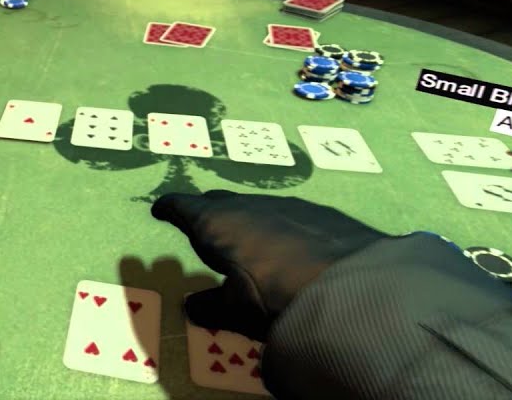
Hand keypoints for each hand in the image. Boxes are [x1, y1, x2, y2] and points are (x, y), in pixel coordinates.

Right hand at [151, 190, 387, 341]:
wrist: (351, 282)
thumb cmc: (275, 294)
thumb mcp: (237, 309)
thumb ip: (212, 306)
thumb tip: (191, 306)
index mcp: (216, 222)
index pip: (182, 206)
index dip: (170, 208)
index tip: (160, 209)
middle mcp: (246, 204)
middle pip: (218, 201)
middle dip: (206, 211)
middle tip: (201, 225)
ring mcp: (284, 204)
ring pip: (255, 206)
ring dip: (246, 219)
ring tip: (248, 239)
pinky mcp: (317, 212)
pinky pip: (286, 214)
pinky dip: (278, 226)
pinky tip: (290, 245)